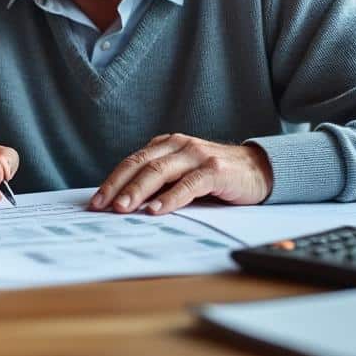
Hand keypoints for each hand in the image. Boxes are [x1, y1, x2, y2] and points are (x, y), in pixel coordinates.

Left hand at [89, 134, 272, 214]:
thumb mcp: (183, 175)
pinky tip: (156, 210)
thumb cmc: (216, 177)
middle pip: (140, 165)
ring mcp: (197, 155)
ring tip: (123, 209)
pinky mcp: (215, 170)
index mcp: (166, 145)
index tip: (95, 201)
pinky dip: (170, 198)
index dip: (111, 181)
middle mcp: (179, 145)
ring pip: (159, 172)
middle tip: (102, 206)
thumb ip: (160, 183)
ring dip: (138, 192)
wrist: (260, 170)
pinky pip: (188, 184)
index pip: (132, 162)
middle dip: (118, 186)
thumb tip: (125, 204)